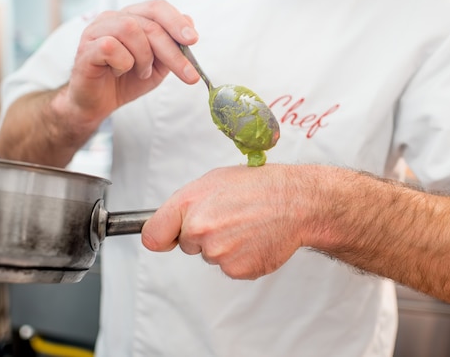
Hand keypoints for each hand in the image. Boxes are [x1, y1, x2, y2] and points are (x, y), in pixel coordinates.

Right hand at [62, 0, 200, 124]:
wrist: (98, 104)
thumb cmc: (126, 80)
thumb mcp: (158, 65)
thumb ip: (172, 46)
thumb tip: (189, 21)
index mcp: (131, 17)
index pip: (157, 7)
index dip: (176, 21)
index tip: (193, 40)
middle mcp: (113, 18)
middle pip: (149, 23)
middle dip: (172, 51)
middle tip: (188, 74)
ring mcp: (96, 31)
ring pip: (131, 30)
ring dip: (144, 57)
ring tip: (142, 72)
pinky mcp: (86, 48)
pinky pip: (111, 47)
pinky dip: (123, 64)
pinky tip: (118, 72)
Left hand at [141, 165, 308, 278]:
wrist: (295, 202)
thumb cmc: (259, 186)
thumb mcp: (215, 180)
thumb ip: (187, 203)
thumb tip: (172, 222)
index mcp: (189, 204)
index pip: (153, 235)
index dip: (163, 236)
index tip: (169, 238)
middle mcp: (199, 229)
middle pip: (187, 244)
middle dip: (202, 235)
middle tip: (229, 217)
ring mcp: (218, 252)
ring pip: (211, 256)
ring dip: (225, 246)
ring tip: (246, 225)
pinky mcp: (236, 269)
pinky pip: (230, 267)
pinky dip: (242, 257)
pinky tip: (255, 239)